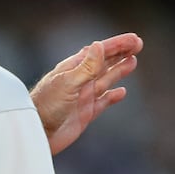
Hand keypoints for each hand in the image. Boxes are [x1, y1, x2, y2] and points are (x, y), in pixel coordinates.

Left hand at [30, 33, 142, 155]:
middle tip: (138, 44)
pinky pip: (103, 101)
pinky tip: (122, 92)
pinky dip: (113, 96)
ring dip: (119, 70)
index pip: (100, 52)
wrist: (36, 134)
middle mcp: (79, 80)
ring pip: (106, 79)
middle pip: (104, 62)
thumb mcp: (68, 84)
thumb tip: (98, 45)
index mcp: (74, 69)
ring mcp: (83, 96)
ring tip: (133, 61)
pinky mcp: (85, 113)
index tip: (134, 39)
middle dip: (121, 53)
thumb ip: (86, 67)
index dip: (118, 44)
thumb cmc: (45, 107)